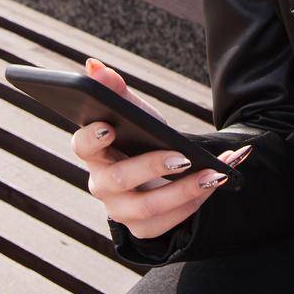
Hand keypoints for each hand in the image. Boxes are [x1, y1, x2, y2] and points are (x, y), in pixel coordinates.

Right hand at [70, 55, 253, 240]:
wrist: (163, 174)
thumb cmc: (143, 138)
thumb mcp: (136, 113)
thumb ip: (117, 91)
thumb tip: (94, 65)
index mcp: (94, 152)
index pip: (81, 146)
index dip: (91, 138)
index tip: (110, 127)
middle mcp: (100, 184)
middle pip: (118, 179)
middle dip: (151, 167)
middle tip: (181, 157)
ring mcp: (119, 210)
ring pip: (145, 208)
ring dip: (182, 191)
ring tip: (212, 175)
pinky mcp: (141, 228)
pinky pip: (165, 222)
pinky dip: (191, 205)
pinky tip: (211, 185)